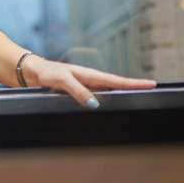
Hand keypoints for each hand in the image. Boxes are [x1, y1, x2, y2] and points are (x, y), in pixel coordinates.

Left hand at [23, 55, 155, 107]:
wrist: (31, 73)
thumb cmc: (46, 73)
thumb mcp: (61, 81)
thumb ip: (77, 91)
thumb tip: (94, 104)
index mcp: (89, 75)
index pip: (115, 81)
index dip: (134, 83)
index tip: (151, 84)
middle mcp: (90, 81)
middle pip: (116, 87)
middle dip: (134, 89)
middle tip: (152, 92)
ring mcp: (85, 88)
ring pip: (107, 94)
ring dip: (121, 97)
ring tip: (138, 100)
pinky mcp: (77, 94)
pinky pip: (95, 99)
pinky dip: (106, 103)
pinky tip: (110, 109)